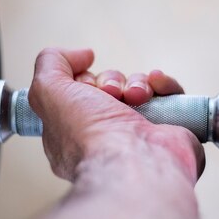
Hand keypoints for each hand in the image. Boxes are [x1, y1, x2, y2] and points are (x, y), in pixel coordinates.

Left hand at [28, 48, 204, 181]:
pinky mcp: (170, 131)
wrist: (136, 163)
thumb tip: (82, 55)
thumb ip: (50, 64)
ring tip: (136, 96)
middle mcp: (107, 138)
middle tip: (111, 94)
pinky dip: (163, 85)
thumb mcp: (47, 92)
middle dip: (110, 81)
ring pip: (139, 89)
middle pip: (109, 89)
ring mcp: (140, 136)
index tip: (84, 87)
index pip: (77, 97)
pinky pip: (168, 95)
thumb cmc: (90, 136)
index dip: (81, 82)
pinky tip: (156, 86)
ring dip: (136, 83)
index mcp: (74, 136)